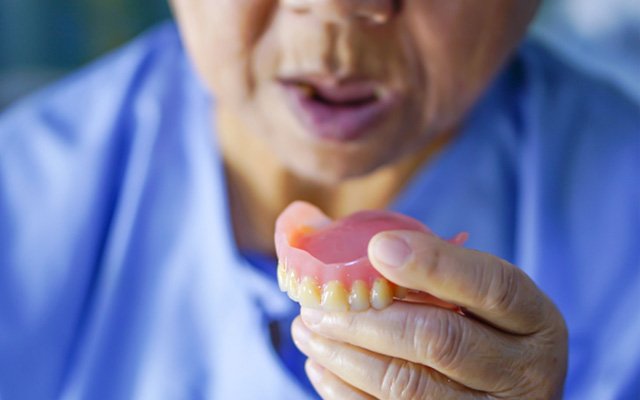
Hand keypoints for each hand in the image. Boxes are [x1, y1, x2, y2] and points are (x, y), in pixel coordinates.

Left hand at [292, 230, 567, 398]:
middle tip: (317, 303)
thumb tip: (306, 222)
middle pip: (441, 341)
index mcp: (535, 319)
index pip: (491, 286)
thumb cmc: (472, 322)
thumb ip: (413, 258)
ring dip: (345, 356)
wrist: (502, 388)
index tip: (378, 247)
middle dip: (367, 319)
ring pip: (410, 387)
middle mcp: (525, 372)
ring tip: (307, 330)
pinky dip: (345, 391)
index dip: (435, 264)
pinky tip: (321, 365)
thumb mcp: (469, 289)